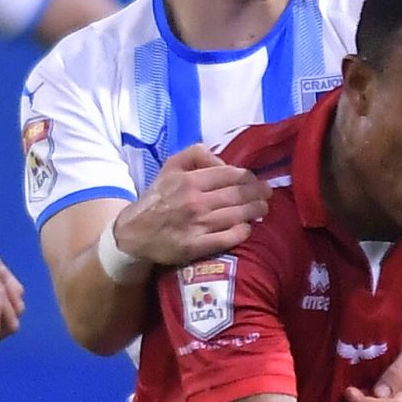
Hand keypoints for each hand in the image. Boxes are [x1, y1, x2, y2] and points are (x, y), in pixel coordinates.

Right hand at [115, 144, 269, 266]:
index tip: (258, 181)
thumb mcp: (171, 167)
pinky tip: (247, 228)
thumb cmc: (157, 198)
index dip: (250, 177)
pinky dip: (242, 232)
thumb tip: (225, 162)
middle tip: (267, 195)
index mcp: (190, 180)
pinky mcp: (196, 246)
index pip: (231, 174)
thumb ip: (197, 154)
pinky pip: (228, 238)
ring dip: (255, 212)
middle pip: (238, 195)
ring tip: (263, 210)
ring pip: (237, 215)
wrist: (134, 234)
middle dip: (258, 194)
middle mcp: (195, 202)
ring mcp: (197, 225)